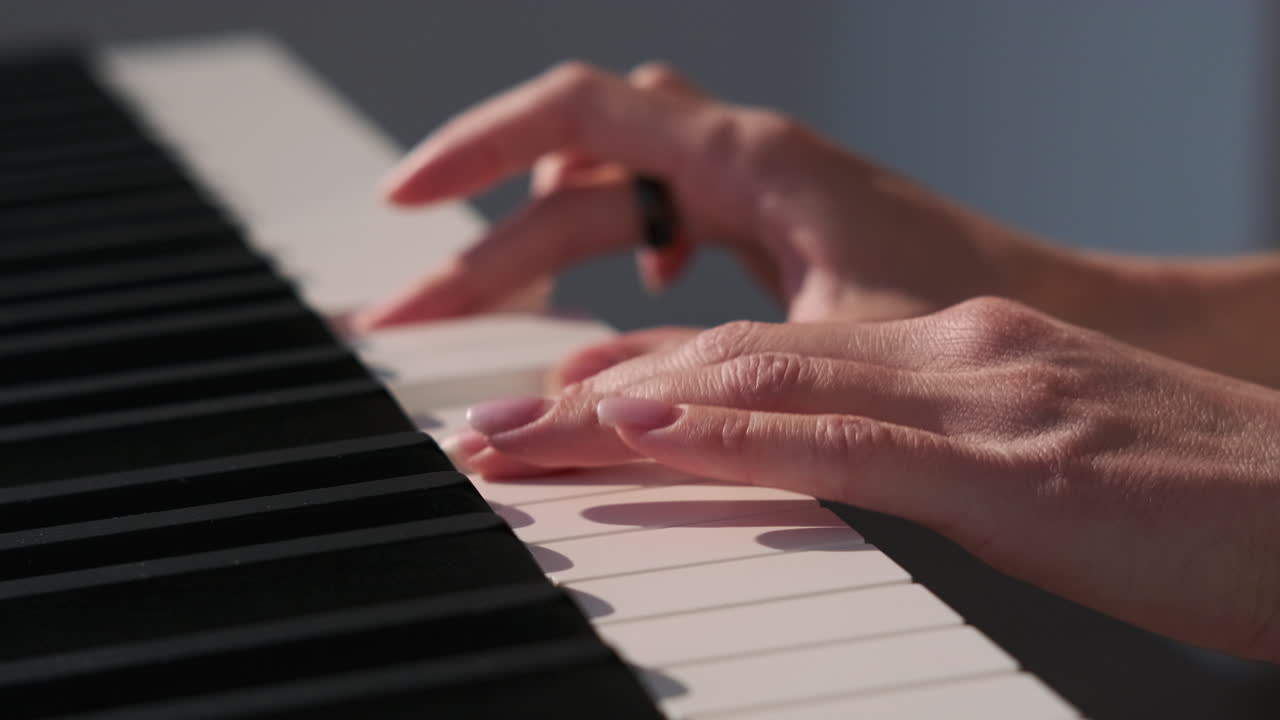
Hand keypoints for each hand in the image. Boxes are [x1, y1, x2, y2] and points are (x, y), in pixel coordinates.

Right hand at [359, 60, 1279, 386]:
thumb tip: (575, 383)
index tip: (406, 198)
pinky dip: (610, 260)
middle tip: (410, 315)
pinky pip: (657, 226)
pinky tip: (610, 304)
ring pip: (610, 200)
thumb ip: (696, 363)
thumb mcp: (818, 342)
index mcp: (748, 161)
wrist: (1053, 320)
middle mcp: (741, 164)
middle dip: (485, 243)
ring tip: (475, 312)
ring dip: (537, 249)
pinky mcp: (765, 234)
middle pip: (576, 180)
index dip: (479, 145)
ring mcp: (751, 198)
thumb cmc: (966, 314)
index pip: (578, 116)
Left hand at [453, 297, 1279, 663]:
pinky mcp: (1008, 463)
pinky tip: (649, 423)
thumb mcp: (1031, 472)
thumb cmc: (1189, 500)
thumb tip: (830, 491)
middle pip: (734, 362)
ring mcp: (973, 393)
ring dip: (623, 409)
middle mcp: (946, 353)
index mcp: (952, 354)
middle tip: (486, 426)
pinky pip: (842, 438)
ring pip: (761, 383)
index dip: (646, 381)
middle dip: (595, 397)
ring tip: (515, 433)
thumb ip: (925, 465)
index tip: (550, 414)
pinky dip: (733, 429)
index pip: (764, 360)